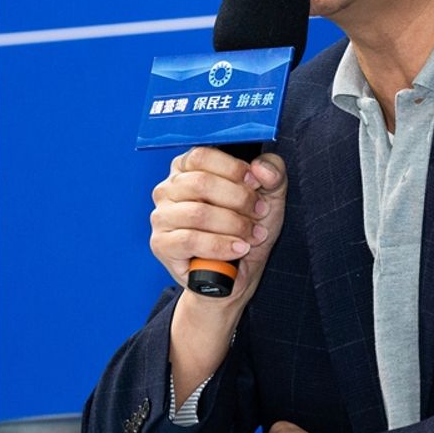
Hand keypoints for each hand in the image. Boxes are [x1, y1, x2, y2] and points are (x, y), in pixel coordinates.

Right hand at [150, 147, 287, 304]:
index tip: (255, 184)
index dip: (233, 168)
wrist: (234, 276)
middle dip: (238, 200)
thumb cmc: (244, 232)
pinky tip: (237, 249)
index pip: (201, 155)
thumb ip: (273, 173)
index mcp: (186, 169)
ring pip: (197, 213)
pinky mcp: (160, 244)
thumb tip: (261, 168)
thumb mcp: (268, 197)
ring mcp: (161, 216)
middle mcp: (168, 189)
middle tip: (258, 214)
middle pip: (200, 182)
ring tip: (251, 236)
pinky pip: (190, 240)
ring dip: (233, 226)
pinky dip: (220, 245)